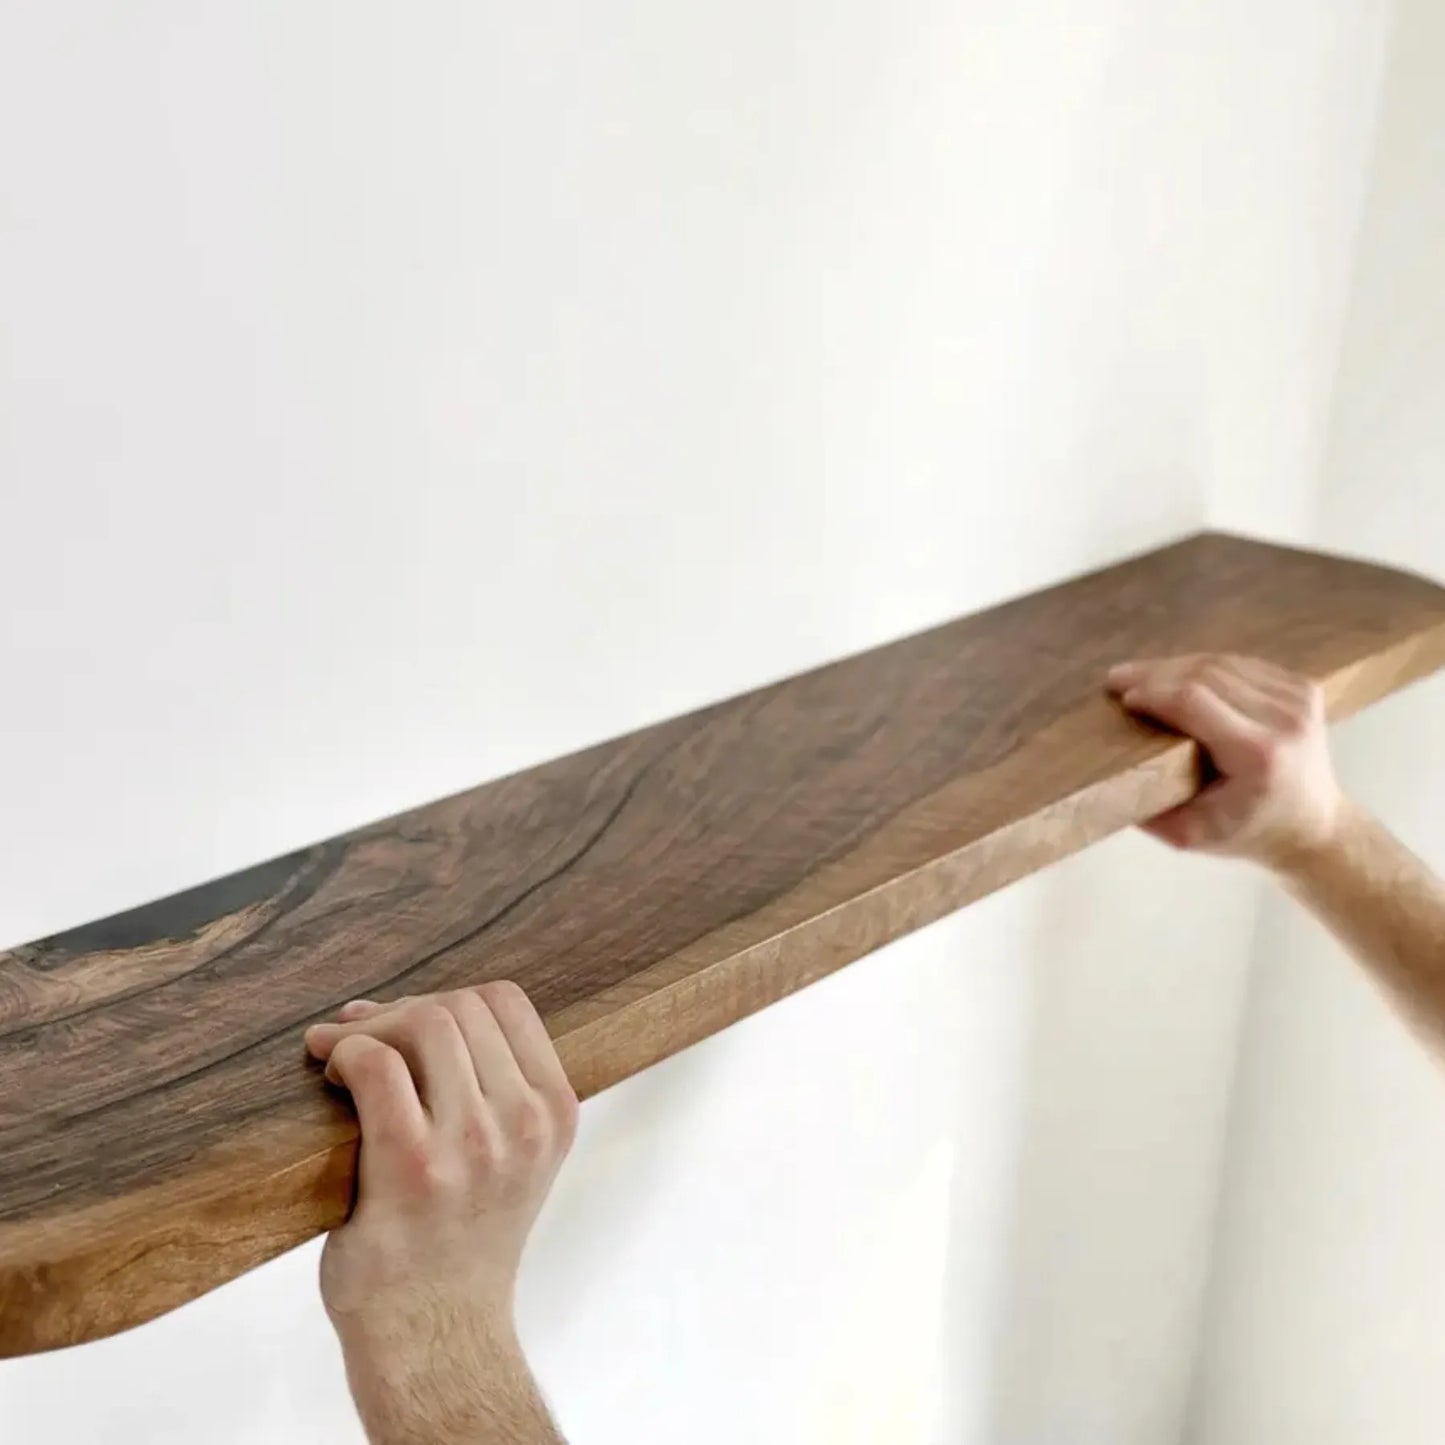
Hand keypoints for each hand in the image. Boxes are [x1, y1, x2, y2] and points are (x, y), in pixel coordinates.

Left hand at [304, 983, 577, 1412]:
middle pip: (458, 1006)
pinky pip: (378, 1068)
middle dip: (398, 1010)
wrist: (435, 1335)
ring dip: (368, 1027)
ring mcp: (473, 1146)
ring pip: (424, 1024)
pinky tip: (331, 1074)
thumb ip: (492, 1085)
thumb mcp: (514, 1156)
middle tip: (356, 1039)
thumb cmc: (457, 1240)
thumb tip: (404, 1008)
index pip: (505, 1002)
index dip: (445, 997)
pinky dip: (348, 1053)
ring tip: (336, 1054)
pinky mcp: (412, 1168)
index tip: (402, 1025)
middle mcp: (523, 1124)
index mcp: (553, 1112)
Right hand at [1107, 653, 1343, 867]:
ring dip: (1175, 666)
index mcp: (1259, 755)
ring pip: (1221, 662)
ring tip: (1140, 675)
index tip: (1121, 697)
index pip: (1194, 701)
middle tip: (1117, 679)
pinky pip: (1240, 664)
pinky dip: (1204, 666)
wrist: (1313, 826)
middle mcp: (1284, 719)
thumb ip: (1148, 810)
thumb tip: (1106, 777)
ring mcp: (1298, 699)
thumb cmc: (1246, 833)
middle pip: (1205, 674)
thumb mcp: (1191, 836)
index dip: (1152, 692)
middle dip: (1154, 673)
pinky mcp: (1303, 687)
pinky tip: (1178, 676)